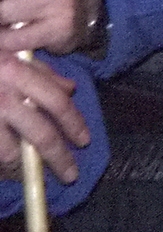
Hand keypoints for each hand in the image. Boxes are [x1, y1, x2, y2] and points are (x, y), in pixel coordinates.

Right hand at [0, 52, 88, 184]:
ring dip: (24, 168)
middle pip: (40, 134)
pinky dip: (2, 166)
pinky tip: (7, 170)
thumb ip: (42, 73)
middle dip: (58, 158)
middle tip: (70, 175)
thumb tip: (71, 90)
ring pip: (11, 153)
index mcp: (17, 73)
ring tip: (31, 175)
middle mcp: (2, 98)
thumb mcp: (11, 56)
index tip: (84, 141)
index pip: (56, 102)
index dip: (74, 123)